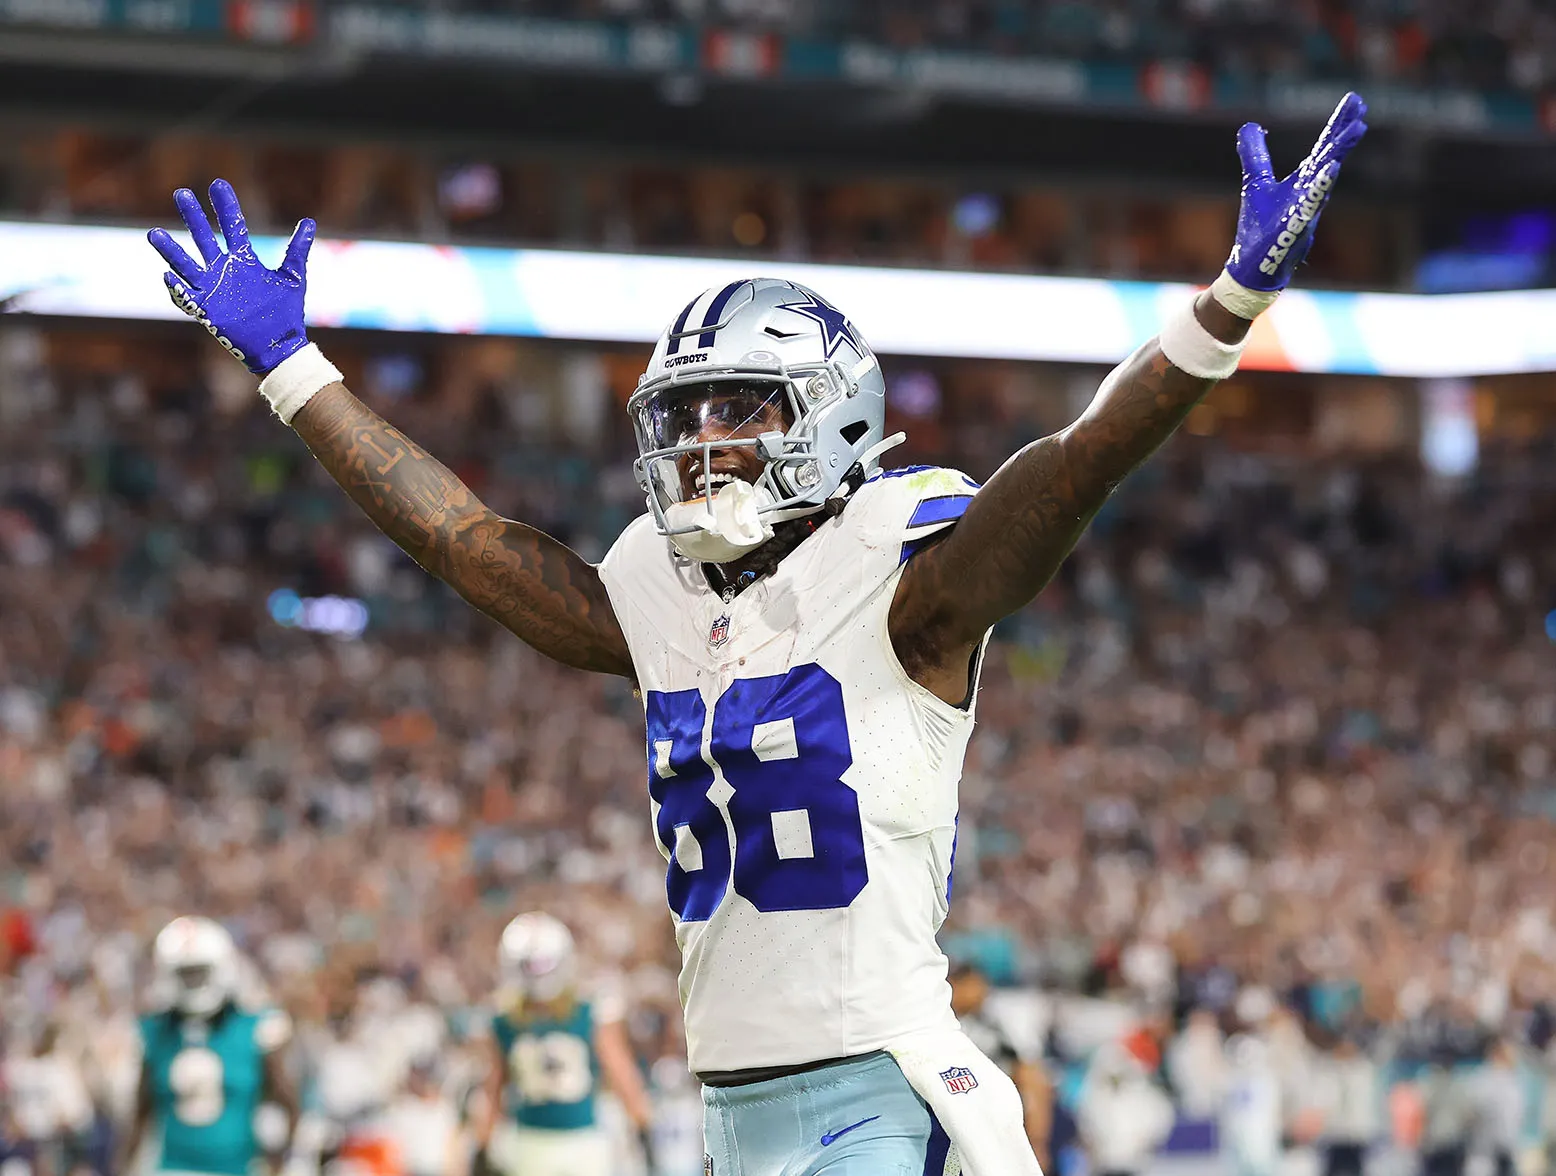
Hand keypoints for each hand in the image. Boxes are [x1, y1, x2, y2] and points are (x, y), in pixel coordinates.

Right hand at [147, 179, 315, 375]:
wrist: (279, 345)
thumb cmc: (286, 312)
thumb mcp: (293, 277)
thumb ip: (297, 249)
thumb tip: (309, 221)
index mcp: (245, 260)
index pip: (232, 226)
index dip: (225, 206)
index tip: (218, 184)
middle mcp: (224, 270)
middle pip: (204, 238)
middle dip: (194, 217)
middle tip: (182, 194)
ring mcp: (213, 289)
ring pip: (187, 264)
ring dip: (171, 250)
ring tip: (154, 233)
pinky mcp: (207, 310)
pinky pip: (186, 297)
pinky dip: (176, 288)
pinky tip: (168, 276)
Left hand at [1225, 91, 1367, 291]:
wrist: (1254, 268)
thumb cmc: (1261, 228)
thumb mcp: (1256, 182)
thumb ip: (1255, 154)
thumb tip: (1249, 126)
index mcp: (1304, 181)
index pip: (1324, 147)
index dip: (1338, 124)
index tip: (1355, 100)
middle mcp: (1309, 193)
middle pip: (1330, 157)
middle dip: (1344, 133)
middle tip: (1360, 109)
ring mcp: (1305, 211)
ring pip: (1325, 180)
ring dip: (1338, 155)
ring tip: (1356, 130)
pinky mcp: (1294, 228)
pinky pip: (1310, 206)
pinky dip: (1320, 188)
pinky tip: (1330, 170)